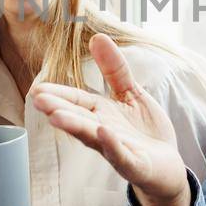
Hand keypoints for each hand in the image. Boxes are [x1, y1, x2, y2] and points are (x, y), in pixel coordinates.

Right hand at [30, 34, 191, 205]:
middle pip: (79, 119)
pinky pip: (122, 156)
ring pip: (94, 138)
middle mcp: (104, 133)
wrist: (168, 168)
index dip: (59, 95)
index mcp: (101, 114)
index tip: (37, 89)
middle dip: (59, 110)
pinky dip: (113, 145)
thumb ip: (114, 69)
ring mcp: (118, 150)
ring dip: (76, 127)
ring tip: (57, 117)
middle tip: (37, 100)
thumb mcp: (131, 94)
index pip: (77, 102)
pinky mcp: (136, 166)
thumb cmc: (145, 132)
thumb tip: (98, 36)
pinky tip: (104, 131)